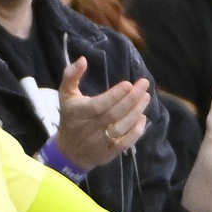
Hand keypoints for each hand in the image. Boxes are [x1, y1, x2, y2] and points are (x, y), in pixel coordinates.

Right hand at [50, 56, 149, 172]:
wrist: (69, 152)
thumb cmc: (70, 118)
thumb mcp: (65, 95)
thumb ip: (71, 76)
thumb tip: (83, 59)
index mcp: (78, 113)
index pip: (98, 105)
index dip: (114, 95)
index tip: (128, 84)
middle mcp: (90, 128)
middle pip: (113, 114)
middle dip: (131, 99)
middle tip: (144, 85)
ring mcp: (100, 142)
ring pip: (121, 127)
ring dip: (136, 112)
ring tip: (146, 97)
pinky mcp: (109, 152)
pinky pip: (125, 143)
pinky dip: (136, 131)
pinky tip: (143, 118)